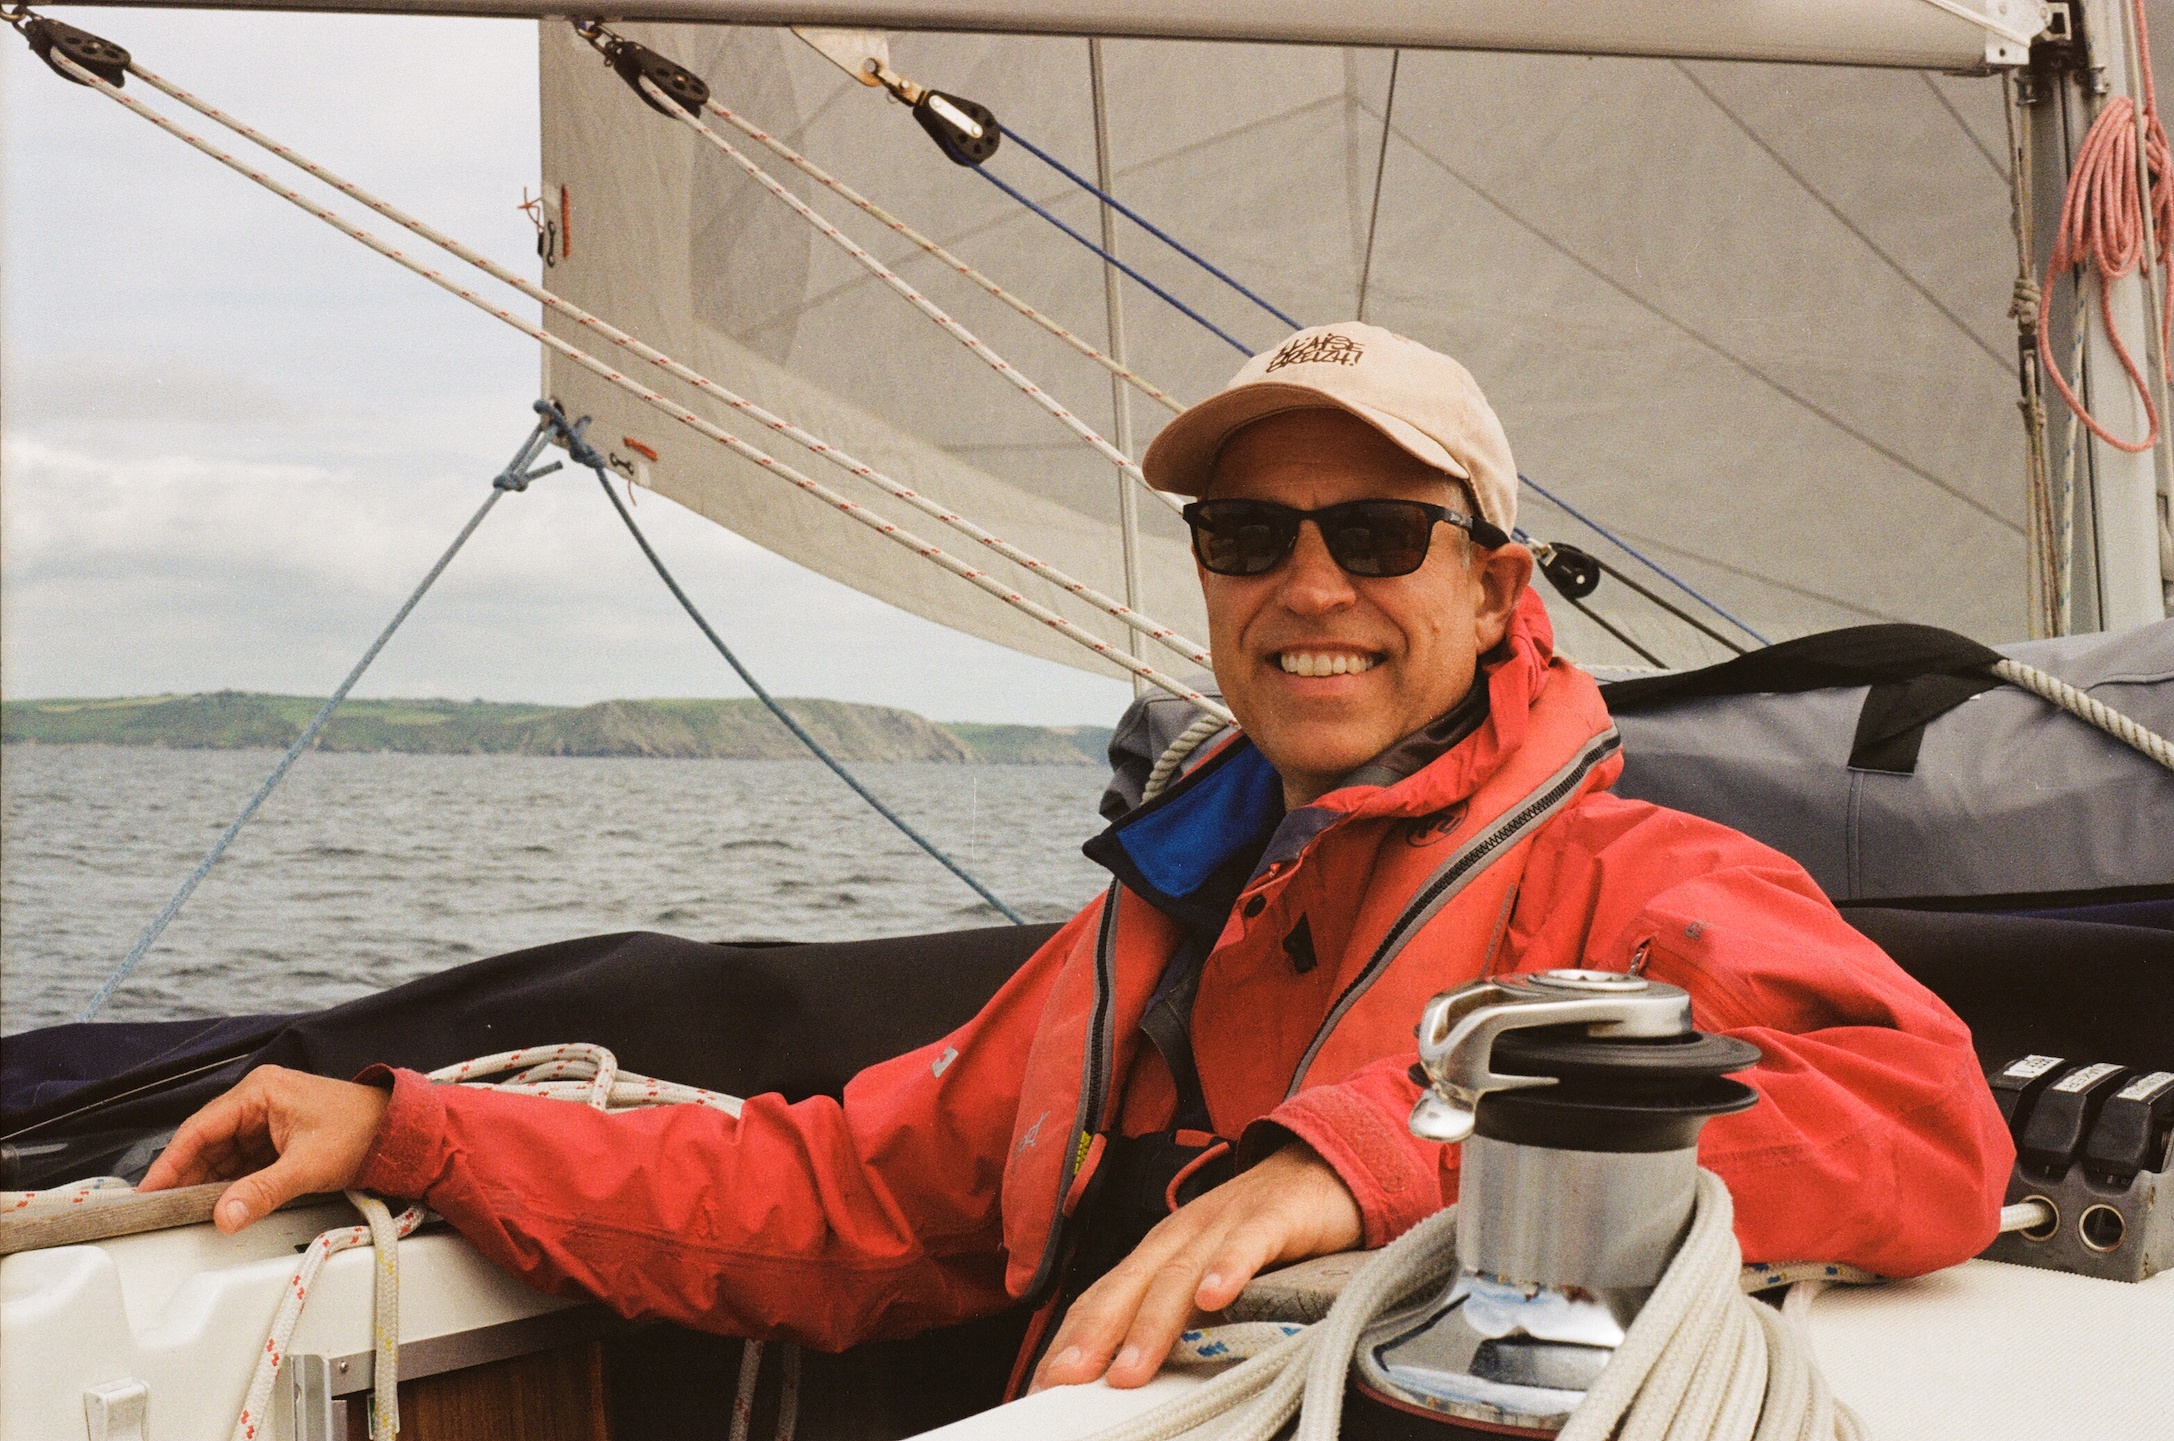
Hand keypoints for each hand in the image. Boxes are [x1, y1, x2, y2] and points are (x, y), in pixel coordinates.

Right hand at [137, 1065, 390, 1232]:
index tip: (150, 1190)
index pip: (200, 1128)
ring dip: (210, 1182)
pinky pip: (243, 1161)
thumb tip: (225, 1215)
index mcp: (260, 1092)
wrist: (401, 1132)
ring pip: (223, 1154)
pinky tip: (222, 1202)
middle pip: (207, 1142)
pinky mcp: (278, 1137)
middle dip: (187, 1176)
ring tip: (188, 1210)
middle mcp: (259, 1100)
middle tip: (163, 1208)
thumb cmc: (363, 1130)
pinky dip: (232, 1182)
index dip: (171, 1162)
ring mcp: (268, 1119)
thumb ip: (263, 1191)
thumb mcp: (309, 1165)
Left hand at [1030, 1141, 1361, 1392]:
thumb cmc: (1261, 1229)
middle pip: (1128, 1287)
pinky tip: (1216, 1298)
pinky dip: (1228, 1270)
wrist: (1321, 1164)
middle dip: (1094, 1336)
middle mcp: (1181, 1235)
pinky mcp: (1272, 1218)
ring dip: (1152, 1325)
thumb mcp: (1210, 1270)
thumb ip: (1177, 1313)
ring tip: (1129, 1372)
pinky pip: (1247, 1245)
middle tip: (1066, 1382)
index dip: (1072, 1339)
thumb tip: (1135, 1371)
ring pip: (1180, 1276)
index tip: (1045, 1383)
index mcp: (1160, 1251)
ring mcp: (1224, 1223)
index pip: (1104, 1297)